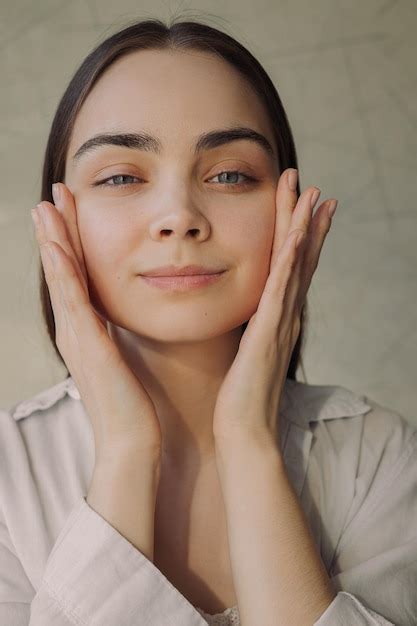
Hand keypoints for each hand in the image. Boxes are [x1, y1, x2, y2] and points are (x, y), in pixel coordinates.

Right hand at [31, 183, 161, 461]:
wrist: (131, 442)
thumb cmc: (131, 405)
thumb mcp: (122, 361)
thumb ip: (118, 336)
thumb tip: (122, 317)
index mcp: (85, 330)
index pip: (76, 275)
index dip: (71, 241)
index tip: (71, 209)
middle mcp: (75, 329)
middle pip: (64, 269)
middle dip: (58, 230)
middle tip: (53, 193)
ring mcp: (78, 337)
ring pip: (62, 278)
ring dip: (54, 241)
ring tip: (47, 206)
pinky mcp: (89, 347)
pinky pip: (73, 302)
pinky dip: (63, 272)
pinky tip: (57, 246)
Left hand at [212, 168, 336, 447]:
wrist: (244, 432)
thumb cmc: (240, 398)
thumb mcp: (243, 356)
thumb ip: (248, 334)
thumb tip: (242, 320)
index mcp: (277, 320)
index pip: (291, 270)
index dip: (299, 237)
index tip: (303, 208)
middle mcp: (285, 317)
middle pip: (300, 259)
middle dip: (306, 221)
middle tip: (313, 187)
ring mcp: (281, 323)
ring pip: (296, 265)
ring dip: (303, 227)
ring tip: (311, 194)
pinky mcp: (269, 332)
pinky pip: (282, 287)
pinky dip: (291, 257)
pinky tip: (296, 232)